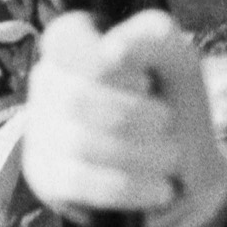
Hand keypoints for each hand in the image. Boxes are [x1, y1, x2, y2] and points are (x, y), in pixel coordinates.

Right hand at [23, 10, 226, 226]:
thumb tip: (113, 49)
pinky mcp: (47, 176)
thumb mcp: (179, 64)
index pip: (64, 38)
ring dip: (143, 154)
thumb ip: (155, 39)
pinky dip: (132, 187)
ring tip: (171, 157)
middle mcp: (48, 82)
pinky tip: (160, 188)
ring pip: (81, 144)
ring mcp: (41, 131)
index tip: (144, 81)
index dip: (106, 63)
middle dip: (138, 116)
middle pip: (78, 98)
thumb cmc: (173, 106)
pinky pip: (81, 183)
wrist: (185, 174)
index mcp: (72, 44)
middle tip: (167, 123)